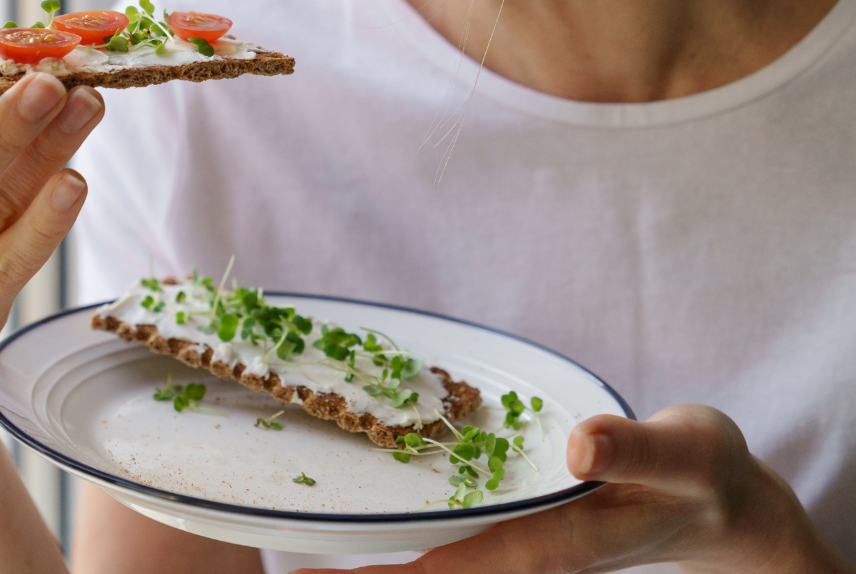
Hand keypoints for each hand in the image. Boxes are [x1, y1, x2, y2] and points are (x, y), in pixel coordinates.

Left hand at [295, 406, 852, 573]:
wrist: (717, 498)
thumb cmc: (700, 473)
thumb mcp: (680, 453)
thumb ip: (631, 452)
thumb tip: (575, 446)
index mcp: (559, 538)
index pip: (462, 567)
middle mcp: (530, 543)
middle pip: (436, 570)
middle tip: (290, 571)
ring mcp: (523, 532)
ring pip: (439, 553)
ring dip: (380, 556)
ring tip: (306, 557)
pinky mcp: (522, 512)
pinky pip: (457, 526)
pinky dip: (411, 525)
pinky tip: (376, 506)